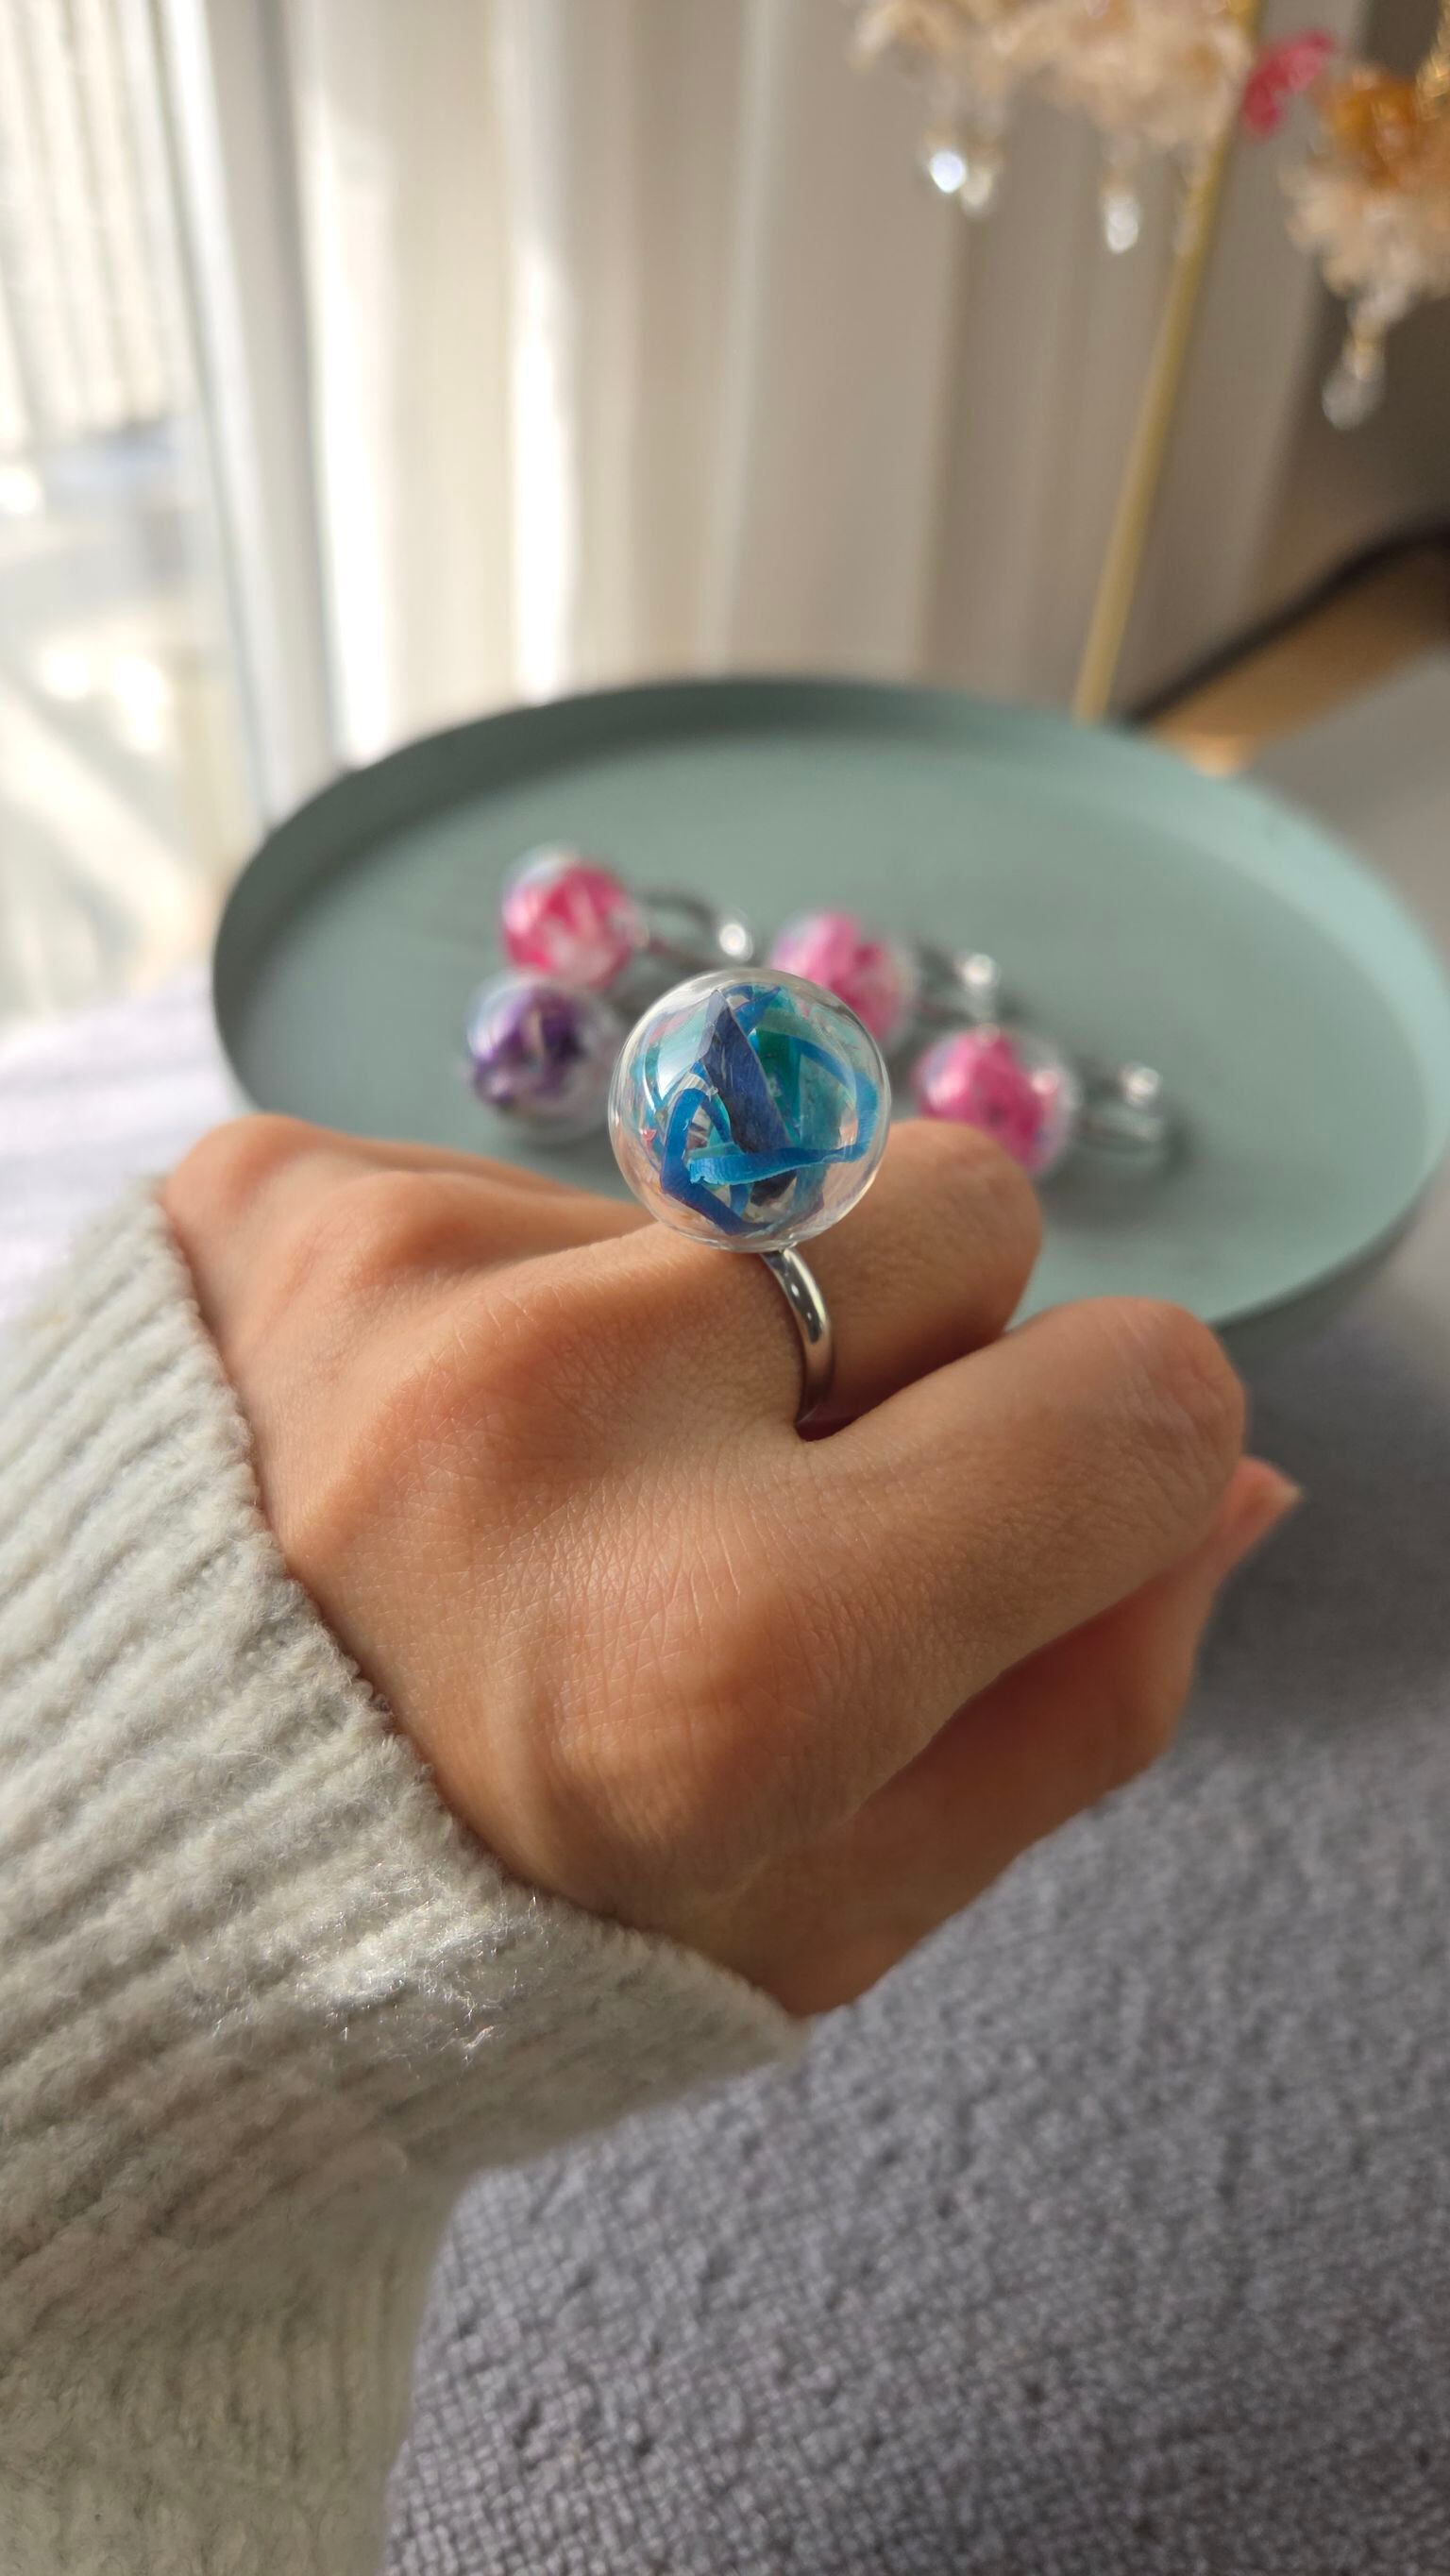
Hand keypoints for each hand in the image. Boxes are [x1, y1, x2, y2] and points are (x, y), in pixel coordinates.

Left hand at [163, 1116, 1291, 2014]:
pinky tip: (410, 1442)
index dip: (1111, 1458)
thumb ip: (1074, 1704)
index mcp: (733, 1658)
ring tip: (533, 1505)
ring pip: (745, 1181)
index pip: (1130, 1400)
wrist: (87, 1882)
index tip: (1017, 1508)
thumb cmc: (481, 1929)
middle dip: (909, 1351)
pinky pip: (537, 1170)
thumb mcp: (817, 1913)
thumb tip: (1225, 1476)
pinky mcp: (267, 1185)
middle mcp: (562, 1422)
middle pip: (958, 1203)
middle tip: (744, 1513)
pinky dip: (516, 1295)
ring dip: (695, 1328)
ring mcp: (394, 1272)